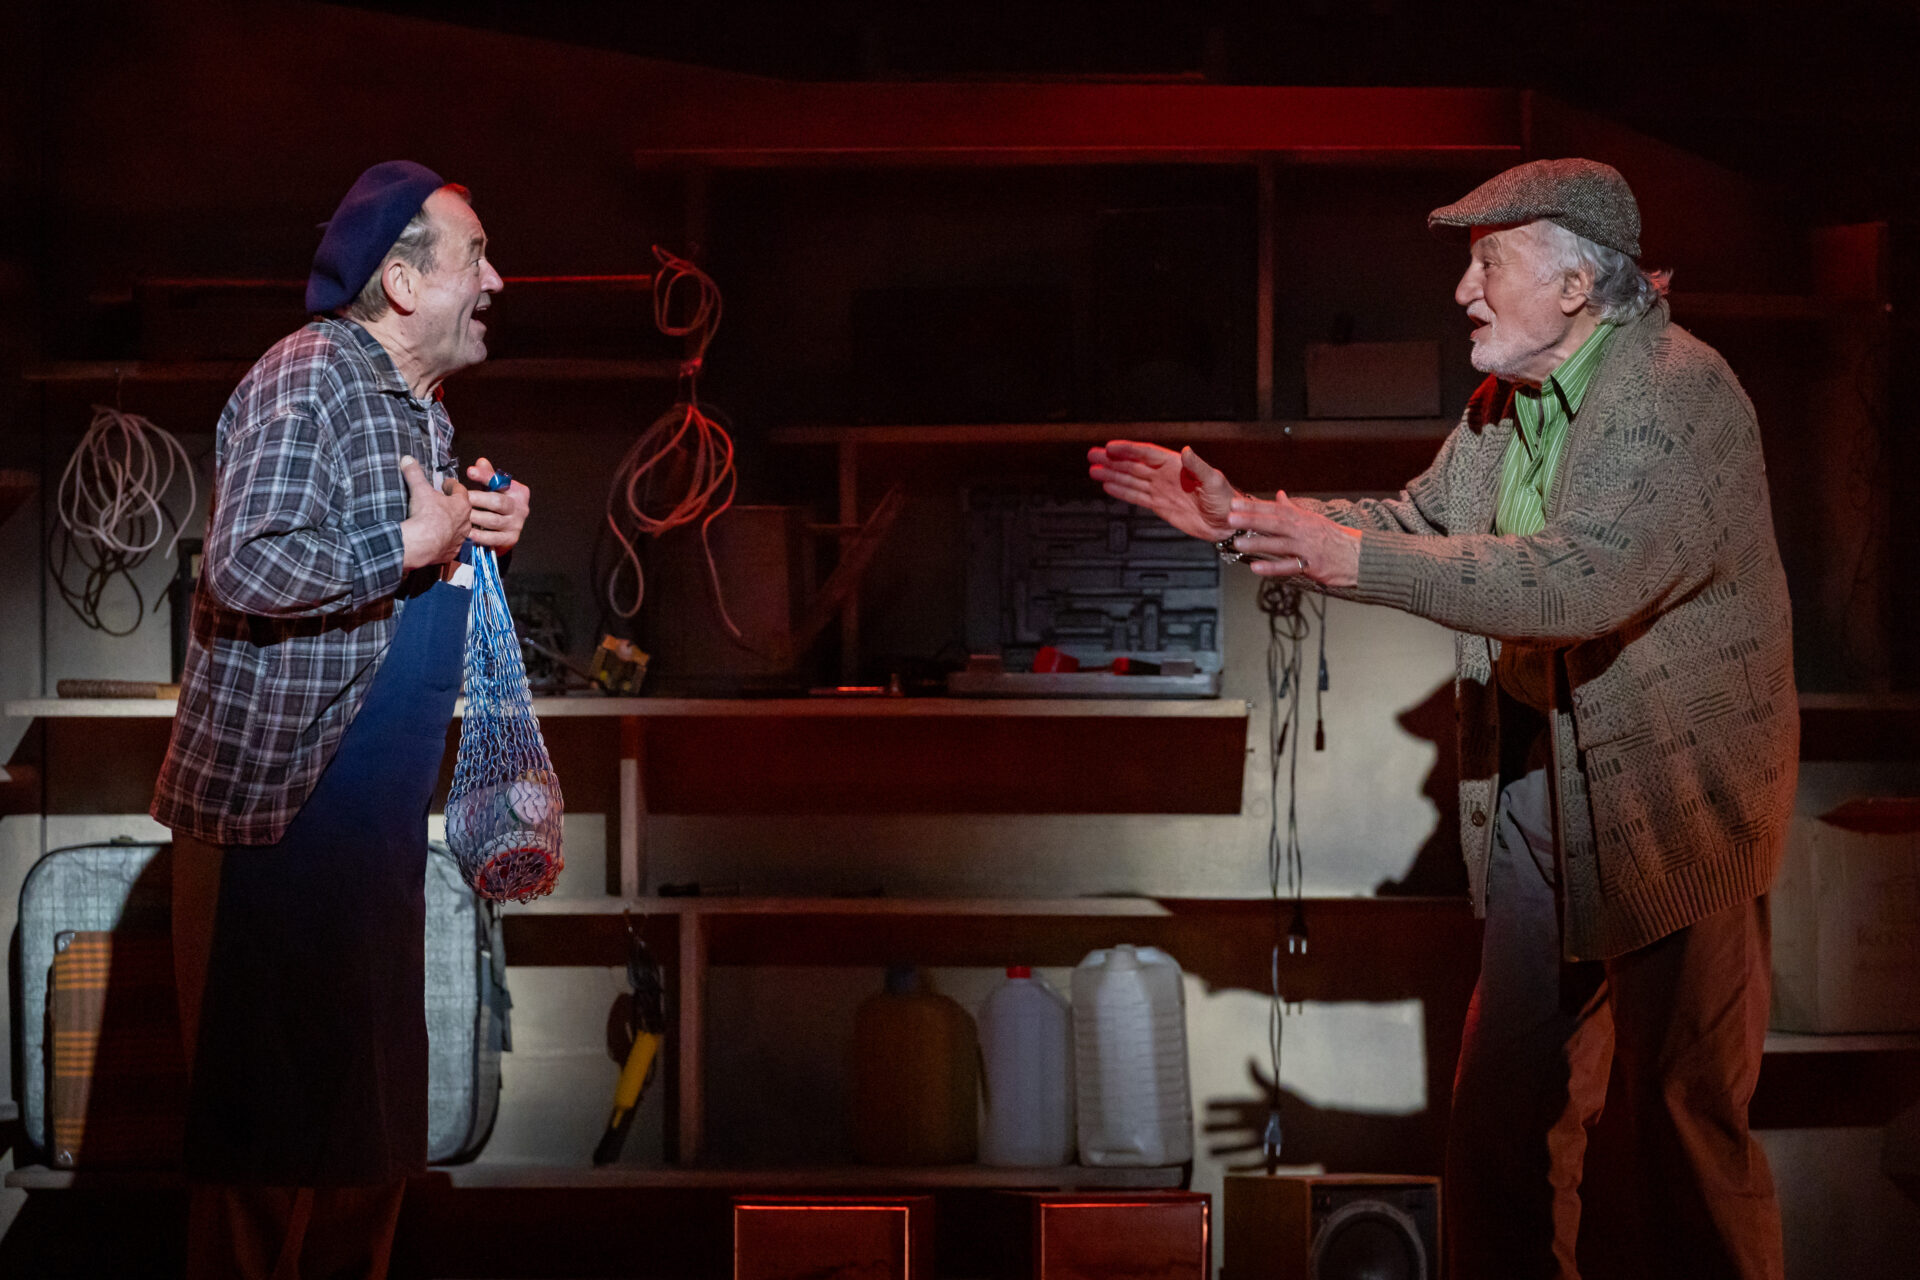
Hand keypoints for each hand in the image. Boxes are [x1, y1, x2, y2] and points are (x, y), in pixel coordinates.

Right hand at [398, 455, 470, 569]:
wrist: (422, 544)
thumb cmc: (425, 515)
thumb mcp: (419, 490)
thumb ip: (414, 473)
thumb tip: (407, 459)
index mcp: (461, 504)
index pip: (460, 490)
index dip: (452, 485)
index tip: (445, 484)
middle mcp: (465, 522)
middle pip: (461, 510)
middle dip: (452, 506)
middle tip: (441, 502)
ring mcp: (460, 539)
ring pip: (458, 529)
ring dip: (450, 524)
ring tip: (438, 521)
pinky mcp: (452, 552)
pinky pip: (451, 545)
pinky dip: (445, 541)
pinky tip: (436, 539)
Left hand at [464, 456, 530, 551]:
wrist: (506, 529)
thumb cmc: (497, 505)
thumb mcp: (494, 488)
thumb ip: (487, 475)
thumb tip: (480, 462)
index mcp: (518, 491)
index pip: (500, 481)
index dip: (484, 476)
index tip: (470, 471)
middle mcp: (521, 507)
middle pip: (497, 502)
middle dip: (476, 499)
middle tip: (460, 499)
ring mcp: (517, 524)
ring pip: (493, 520)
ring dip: (474, 517)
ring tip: (460, 515)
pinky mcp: (511, 538)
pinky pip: (493, 538)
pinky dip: (479, 536)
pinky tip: (467, 532)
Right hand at [1088, 440, 1238, 541]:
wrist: (1227, 523)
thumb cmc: (1226, 499)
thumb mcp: (1214, 480)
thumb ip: (1197, 466)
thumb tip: (1186, 451)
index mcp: (1176, 465)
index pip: (1146, 453)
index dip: (1127, 450)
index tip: (1109, 447)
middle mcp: (1165, 475)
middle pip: (1133, 464)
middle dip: (1112, 460)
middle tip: (1092, 455)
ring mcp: (1160, 490)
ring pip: (1131, 480)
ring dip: (1112, 474)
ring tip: (1093, 470)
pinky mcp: (1159, 506)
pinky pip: (1136, 497)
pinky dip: (1121, 491)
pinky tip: (1108, 486)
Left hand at [1227, 493, 1363, 588]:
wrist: (1362, 556)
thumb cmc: (1336, 538)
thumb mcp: (1314, 519)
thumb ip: (1293, 509)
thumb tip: (1278, 495)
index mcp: (1303, 518)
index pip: (1275, 509)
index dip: (1254, 506)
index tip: (1235, 504)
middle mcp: (1305, 531)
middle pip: (1275, 523)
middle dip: (1252, 519)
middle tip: (1230, 517)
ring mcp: (1308, 549)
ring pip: (1280, 544)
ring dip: (1258, 544)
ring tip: (1237, 543)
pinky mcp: (1313, 566)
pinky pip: (1290, 567)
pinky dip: (1273, 568)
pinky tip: (1256, 568)